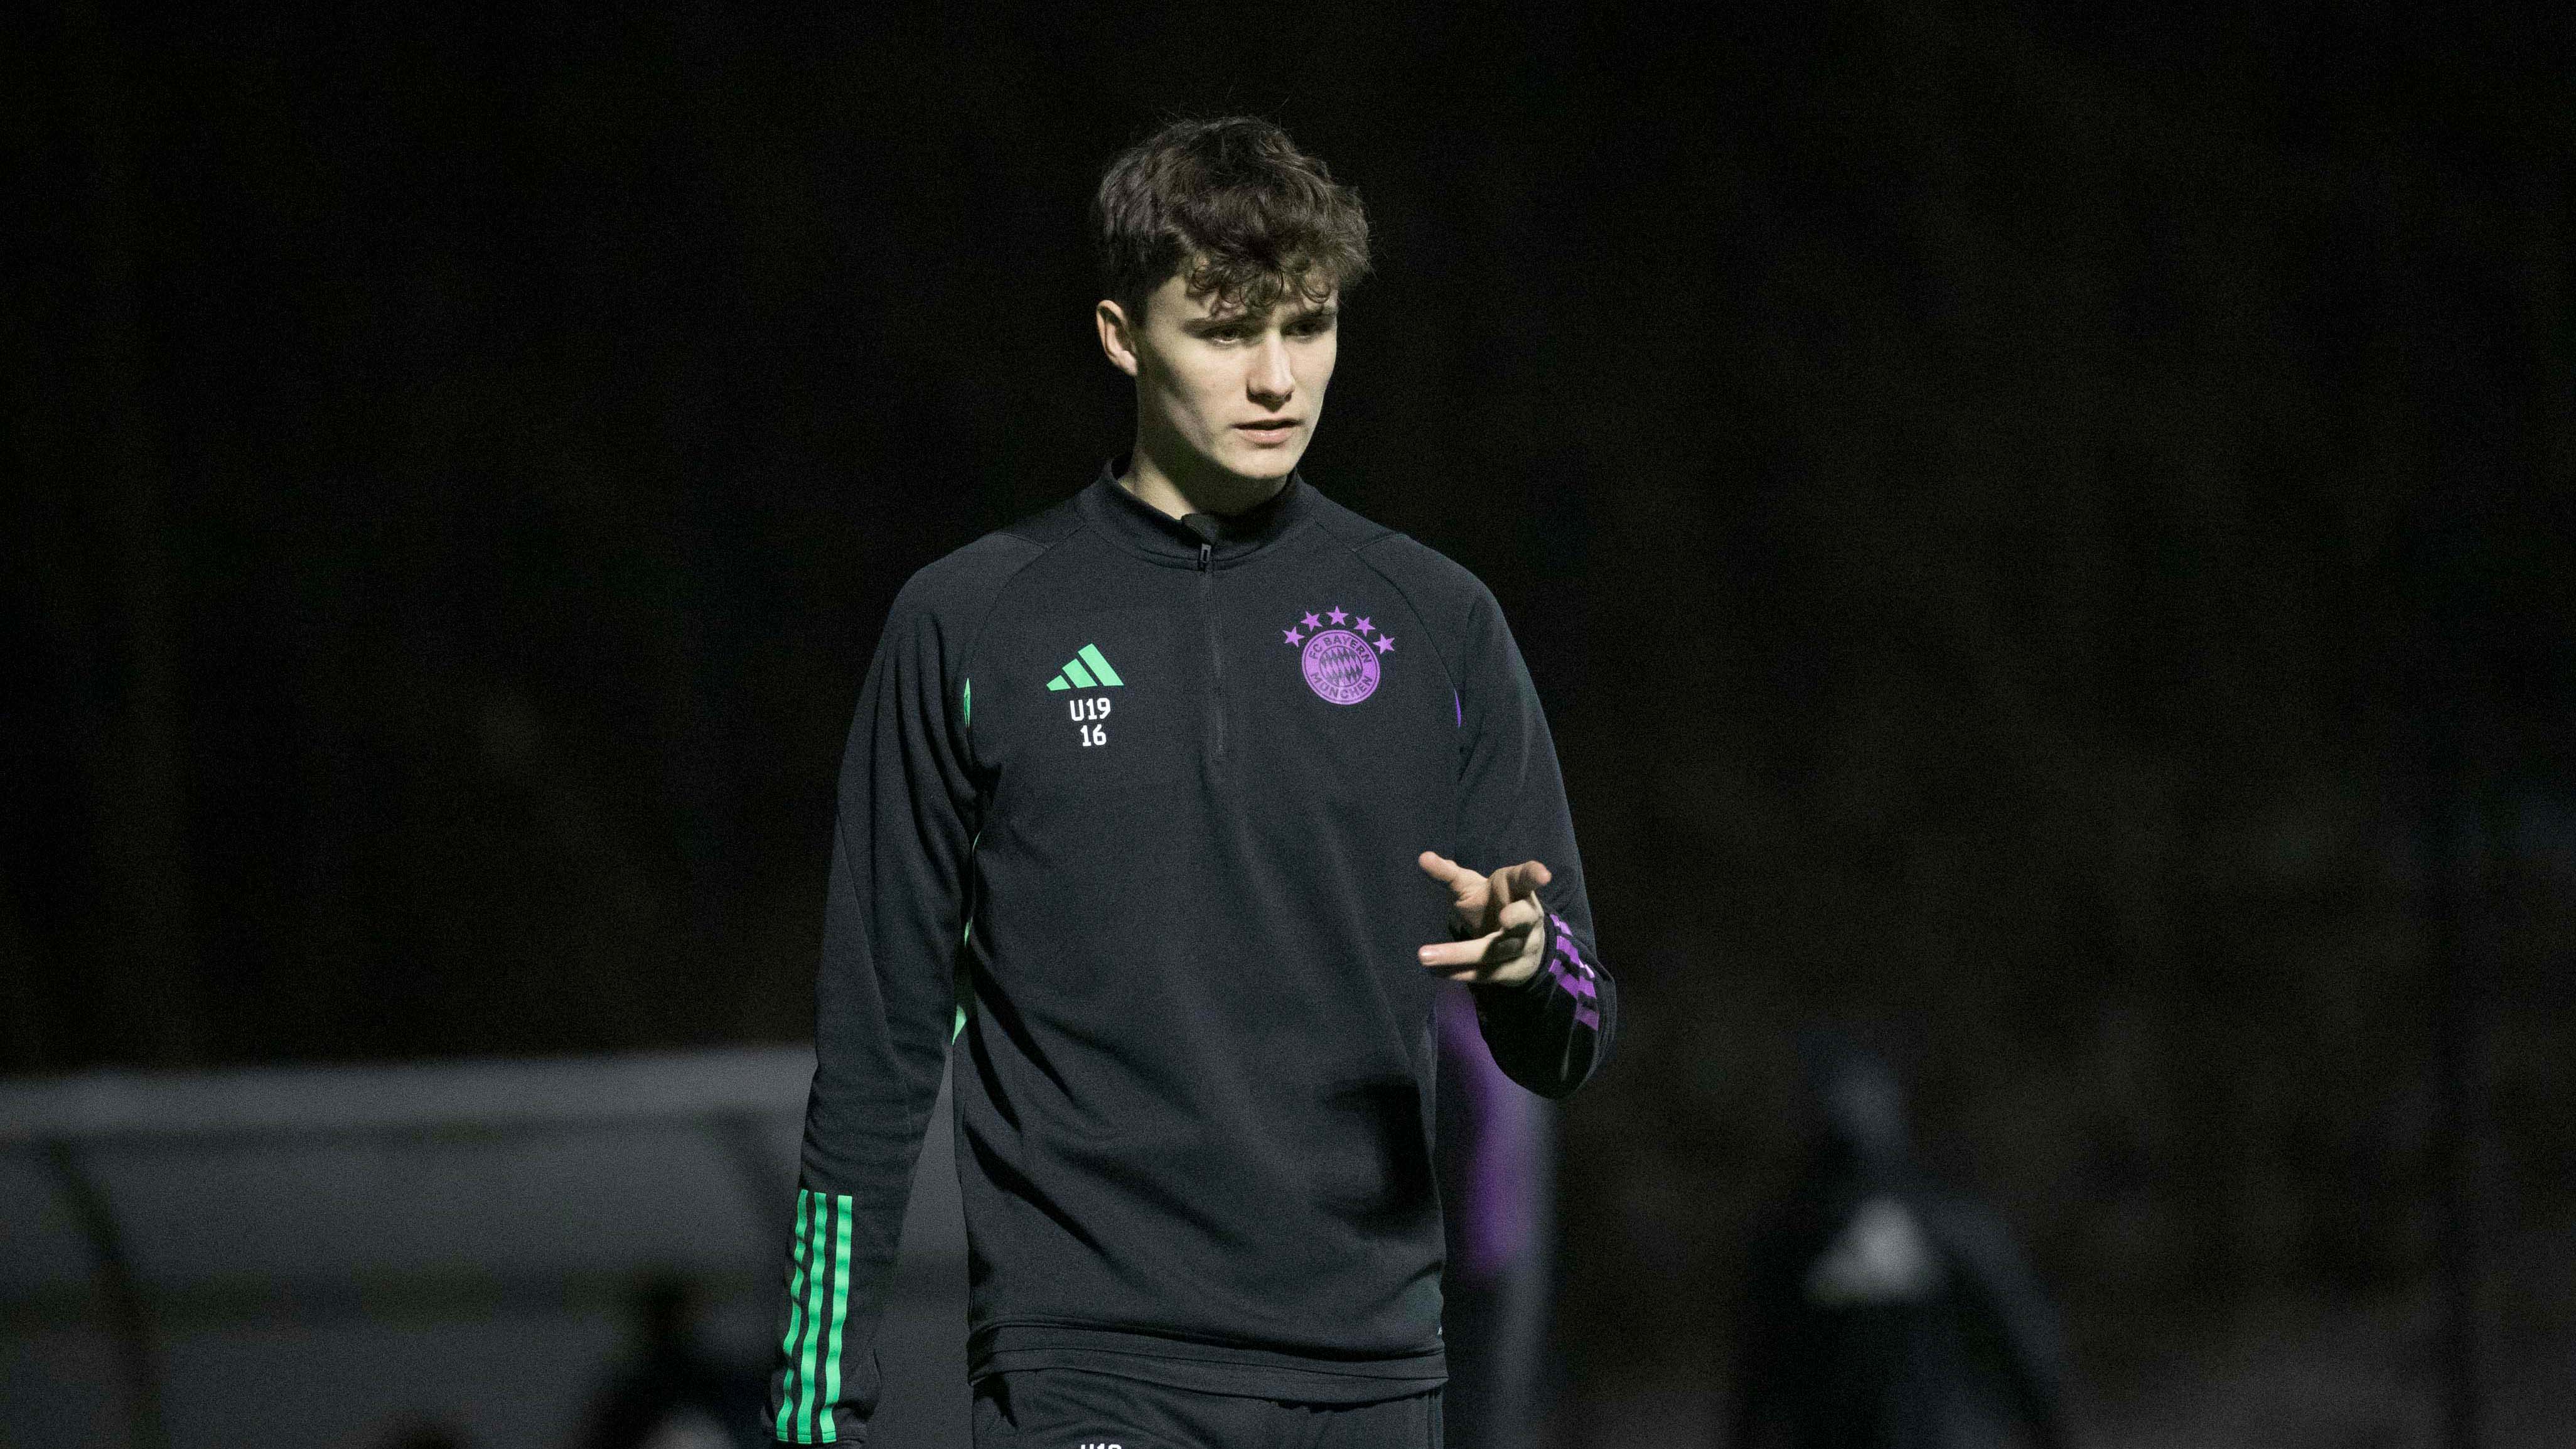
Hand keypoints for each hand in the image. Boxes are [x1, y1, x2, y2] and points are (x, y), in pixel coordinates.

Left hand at [1415, 851, 1552, 985]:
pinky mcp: (1512, 971)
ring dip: (1460, 954)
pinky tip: (1434, 971)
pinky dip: (1459, 972)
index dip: (1534, 875)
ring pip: (1495, 952)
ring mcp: (1524, 946)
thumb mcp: (1470, 886)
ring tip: (1425, 955)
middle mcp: (1527, 918)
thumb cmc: (1490, 904)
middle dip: (1517, 917)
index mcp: (1517, 889)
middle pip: (1524, 918)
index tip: (1543, 875)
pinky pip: (1486, 973)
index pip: (1526, 879)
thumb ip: (1449, 874)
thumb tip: (1424, 858)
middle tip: (1505, 919)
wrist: (1517, 942)